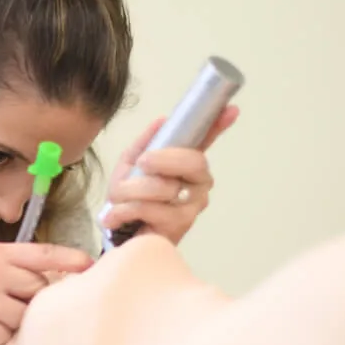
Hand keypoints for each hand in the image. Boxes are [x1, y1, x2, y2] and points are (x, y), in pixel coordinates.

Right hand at [0, 242, 93, 344]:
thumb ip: (12, 266)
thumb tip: (55, 279)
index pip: (42, 254)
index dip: (70, 259)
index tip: (91, 266)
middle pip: (40, 290)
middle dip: (34, 301)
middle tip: (14, 304)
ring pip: (26, 317)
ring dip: (17, 322)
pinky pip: (6, 337)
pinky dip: (0, 338)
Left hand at [101, 105, 238, 245]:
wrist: (118, 235)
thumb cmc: (129, 199)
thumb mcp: (130, 166)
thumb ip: (146, 143)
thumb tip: (161, 120)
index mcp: (188, 166)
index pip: (206, 141)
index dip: (219, 124)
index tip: (230, 109)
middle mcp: (198, 186)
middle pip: (193, 162)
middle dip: (161, 159)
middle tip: (142, 162)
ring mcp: (191, 208)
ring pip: (163, 187)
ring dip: (129, 191)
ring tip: (117, 199)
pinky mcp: (177, 228)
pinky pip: (148, 208)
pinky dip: (123, 210)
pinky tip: (114, 217)